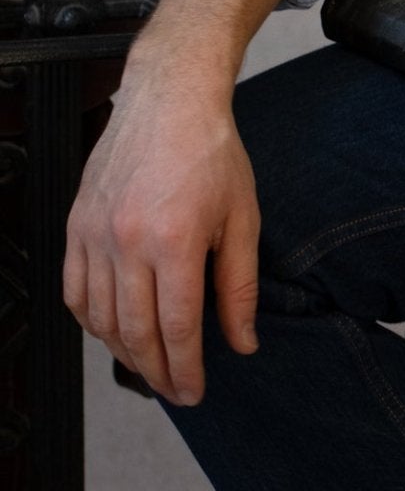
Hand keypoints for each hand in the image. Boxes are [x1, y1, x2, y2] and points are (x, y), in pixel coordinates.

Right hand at [64, 63, 260, 405]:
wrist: (169, 99)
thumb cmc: (211, 151)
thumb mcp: (243, 218)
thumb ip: (240, 286)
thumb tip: (242, 341)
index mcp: (174, 241)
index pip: (175, 329)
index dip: (185, 369)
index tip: (194, 391)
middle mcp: (126, 242)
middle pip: (135, 332)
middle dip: (157, 372)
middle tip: (176, 390)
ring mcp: (95, 235)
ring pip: (100, 319)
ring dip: (124, 352)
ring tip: (150, 366)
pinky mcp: (76, 226)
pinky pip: (74, 292)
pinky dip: (92, 321)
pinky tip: (113, 330)